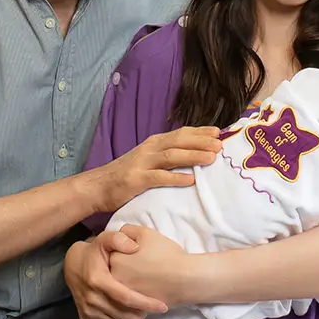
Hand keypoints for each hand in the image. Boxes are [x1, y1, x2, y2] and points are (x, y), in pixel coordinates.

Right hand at [66, 231, 166, 318]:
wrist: (72, 266)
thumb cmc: (93, 253)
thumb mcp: (104, 239)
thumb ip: (119, 239)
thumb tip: (135, 247)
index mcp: (98, 281)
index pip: (126, 298)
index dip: (146, 304)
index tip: (162, 306)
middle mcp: (91, 299)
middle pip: (124, 315)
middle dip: (143, 314)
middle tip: (153, 306)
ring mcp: (88, 311)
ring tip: (142, 309)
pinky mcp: (87, 318)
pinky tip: (129, 313)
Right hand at [89, 126, 222, 214]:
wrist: (98, 186)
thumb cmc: (126, 174)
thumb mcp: (147, 159)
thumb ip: (166, 155)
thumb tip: (194, 154)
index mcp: (154, 143)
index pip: (180, 133)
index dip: (199, 132)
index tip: (218, 131)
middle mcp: (149, 149)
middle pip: (179, 141)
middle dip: (201, 142)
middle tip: (220, 144)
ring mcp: (142, 164)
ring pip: (171, 156)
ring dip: (193, 156)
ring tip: (211, 158)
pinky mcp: (136, 180)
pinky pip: (159, 178)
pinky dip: (176, 178)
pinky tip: (190, 180)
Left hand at [106, 225, 198, 308]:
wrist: (184, 279)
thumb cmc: (166, 254)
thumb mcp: (145, 232)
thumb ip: (127, 230)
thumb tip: (121, 236)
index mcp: (114, 260)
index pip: (112, 252)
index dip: (126, 249)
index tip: (138, 251)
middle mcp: (115, 279)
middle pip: (115, 269)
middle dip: (125, 265)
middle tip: (143, 262)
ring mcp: (124, 295)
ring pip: (123, 284)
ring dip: (130, 279)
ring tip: (147, 274)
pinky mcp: (135, 306)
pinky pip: (131, 297)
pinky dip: (137, 292)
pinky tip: (149, 286)